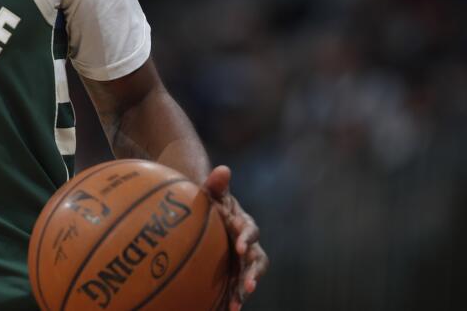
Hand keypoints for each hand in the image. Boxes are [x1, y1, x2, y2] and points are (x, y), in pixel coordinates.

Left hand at [203, 165, 267, 310]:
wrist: (209, 213)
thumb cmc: (210, 201)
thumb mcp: (212, 191)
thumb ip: (216, 183)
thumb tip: (222, 169)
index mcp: (244, 224)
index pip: (250, 232)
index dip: (246, 239)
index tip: (239, 248)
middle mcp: (248, 244)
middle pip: (257, 261)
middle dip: (254, 274)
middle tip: (249, 286)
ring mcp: (243, 260)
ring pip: (250, 277)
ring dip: (244, 290)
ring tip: (236, 306)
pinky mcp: (234, 271)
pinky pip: (236, 286)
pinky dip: (232, 297)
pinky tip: (225, 310)